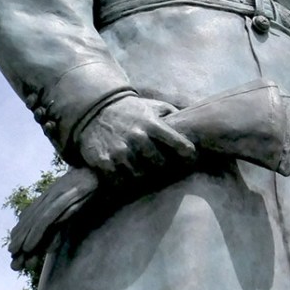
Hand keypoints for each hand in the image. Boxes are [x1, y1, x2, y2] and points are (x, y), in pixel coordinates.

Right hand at [78, 95, 196, 177]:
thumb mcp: (153, 106)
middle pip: (160, 165)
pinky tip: (125, 178)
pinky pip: (119, 182)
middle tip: (164, 172)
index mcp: (153, 124)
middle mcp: (137, 138)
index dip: (188, 155)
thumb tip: (193, 123)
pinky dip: (123, 183)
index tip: (190, 160)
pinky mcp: (104, 161)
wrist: (96, 109)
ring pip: (140, 176)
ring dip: (142, 177)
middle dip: (163, 169)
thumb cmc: (132, 110)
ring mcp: (120, 151)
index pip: (179, 145)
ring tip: (143, 175)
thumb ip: (173, 114)